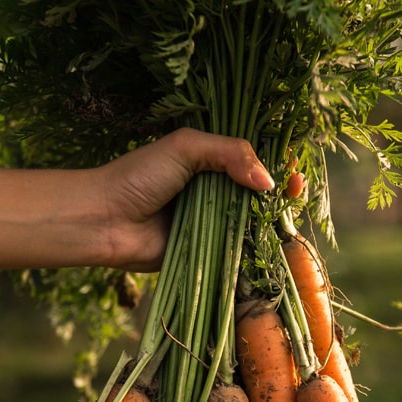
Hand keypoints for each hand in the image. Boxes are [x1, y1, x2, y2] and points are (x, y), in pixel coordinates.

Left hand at [94, 128, 302, 271]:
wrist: (106, 220)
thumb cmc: (139, 176)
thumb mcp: (186, 147)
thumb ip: (230, 153)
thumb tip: (267, 181)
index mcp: (209, 163)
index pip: (252, 162)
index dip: (276, 165)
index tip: (294, 168)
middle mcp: (214, 193)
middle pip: (258, 194)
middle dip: (281, 193)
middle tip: (296, 190)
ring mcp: (211, 225)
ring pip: (252, 224)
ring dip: (272, 222)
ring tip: (289, 214)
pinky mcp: (206, 254)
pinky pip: (236, 251)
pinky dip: (254, 250)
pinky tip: (274, 245)